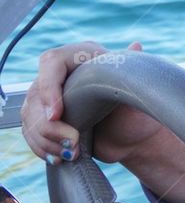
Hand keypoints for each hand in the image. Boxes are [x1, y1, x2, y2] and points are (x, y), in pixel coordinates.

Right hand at [21, 41, 162, 164]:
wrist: (133, 133)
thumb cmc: (136, 106)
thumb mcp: (135, 89)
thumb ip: (131, 72)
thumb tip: (136, 45)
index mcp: (83, 57)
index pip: (52, 62)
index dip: (49, 88)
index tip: (57, 114)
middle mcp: (62, 74)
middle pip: (36, 95)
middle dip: (50, 126)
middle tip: (74, 142)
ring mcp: (50, 97)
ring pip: (30, 117)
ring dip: (47, 140)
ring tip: (72, 153)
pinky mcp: (45, 119)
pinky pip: (31, 133)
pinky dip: (43, 148)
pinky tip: (60, 157)